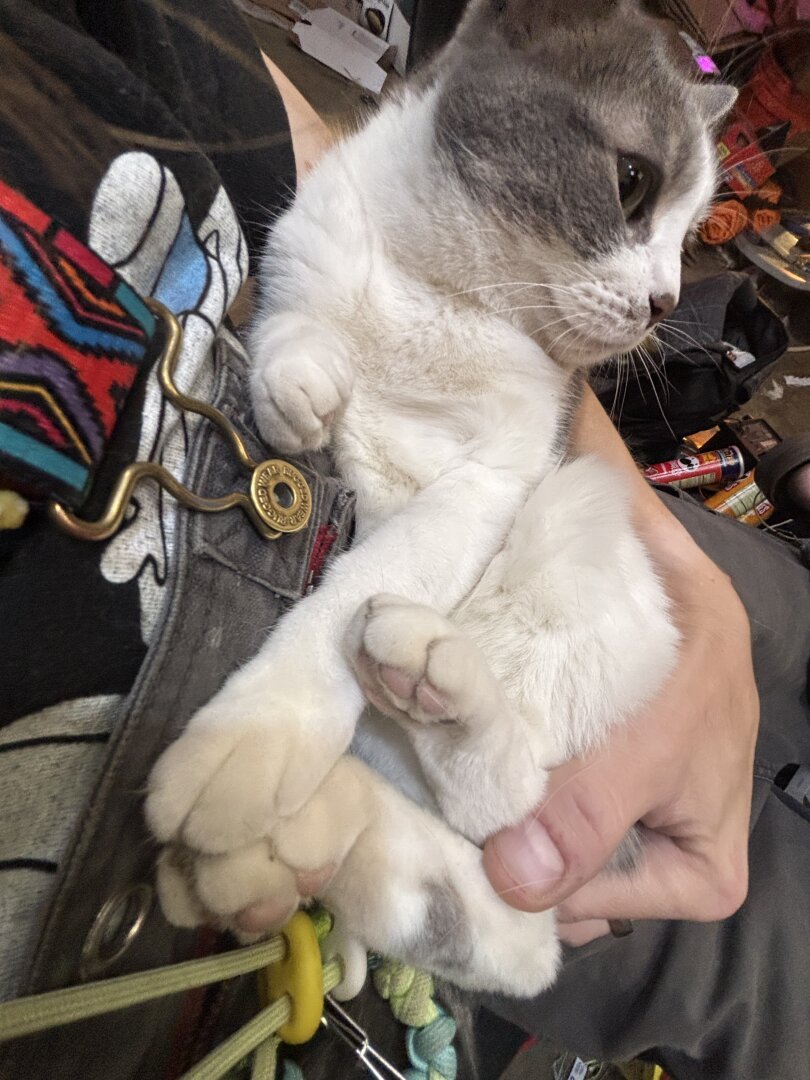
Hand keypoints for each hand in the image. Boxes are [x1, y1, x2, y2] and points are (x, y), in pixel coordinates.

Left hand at [482, 515, 758, 940]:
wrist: (680, 585)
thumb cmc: (688, 666)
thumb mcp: (646, 747)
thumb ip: (585, 819)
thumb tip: (514, 882)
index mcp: (695, 881)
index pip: (580, 908)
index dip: (520, 875)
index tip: (462, 829)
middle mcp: (656, 866)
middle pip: (558, 878)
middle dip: (505, 841)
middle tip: (451, 792)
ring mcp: (619, 822)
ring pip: (538, 837)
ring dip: (498, 804)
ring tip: (462, 762)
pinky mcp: (590, 781)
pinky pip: (535, 797)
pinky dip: (506, 775)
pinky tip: (476, 746)